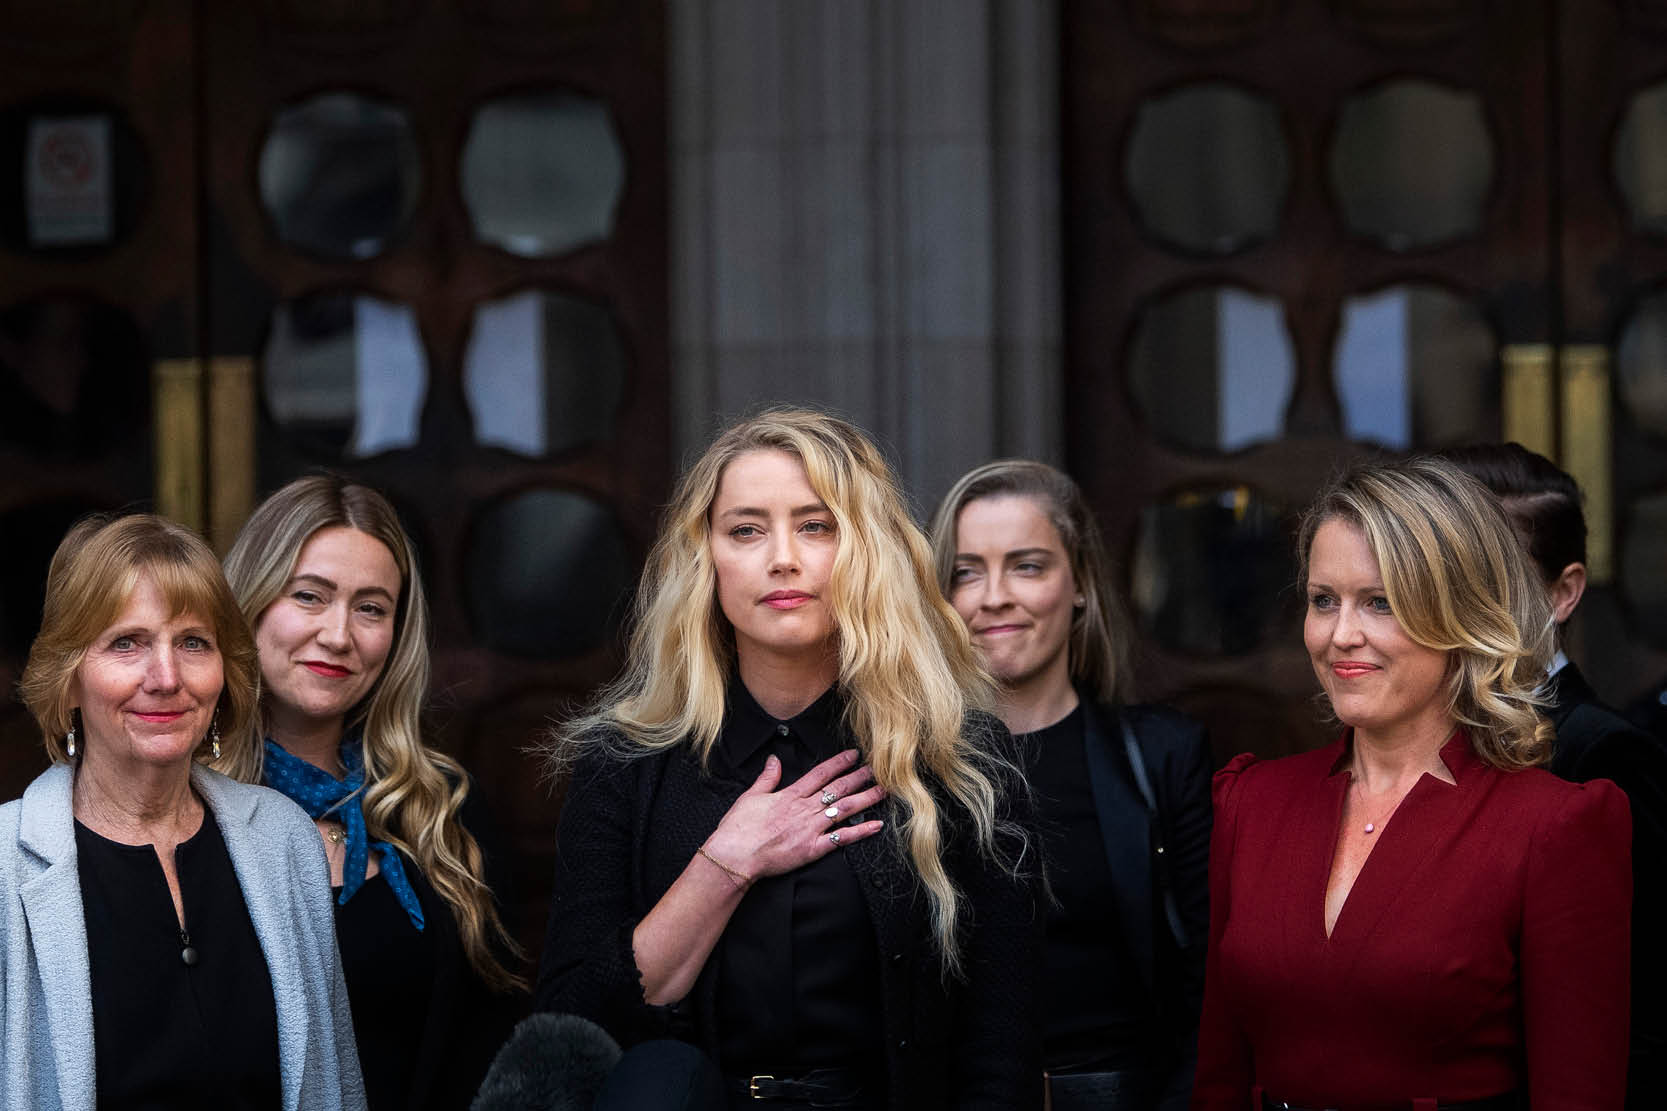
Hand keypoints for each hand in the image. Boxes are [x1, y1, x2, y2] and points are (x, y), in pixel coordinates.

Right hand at [703, 748, 886, 880]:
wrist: (735, 855)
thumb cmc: (739, 828)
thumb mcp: (750, 796)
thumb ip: (767, 777)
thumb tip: (774, 759)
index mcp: (790, 795)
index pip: (820, 773)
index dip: (839, 762)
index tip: (854, 755)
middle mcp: (804, 809)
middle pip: (838, 788)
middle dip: (859, 777)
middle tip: (876, 769)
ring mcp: (811, 829)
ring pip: (844, 809)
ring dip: (865, 799)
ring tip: (882, 791)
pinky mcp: (812, 849)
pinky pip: (842, 839)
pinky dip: (860, 832)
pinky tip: (876, 825)